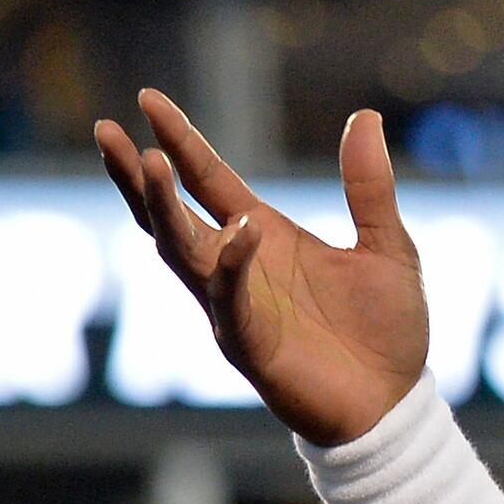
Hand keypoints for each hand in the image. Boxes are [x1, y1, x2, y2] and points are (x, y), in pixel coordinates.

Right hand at [94, 90, 427, 447]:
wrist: (396, 406)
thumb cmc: (386, 332)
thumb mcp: (388, 246)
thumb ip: (369, 186)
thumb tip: (367, 116)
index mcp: (261, 235)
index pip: (206, 178)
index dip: (178, 140)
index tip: (147, 97)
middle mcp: (236, 266)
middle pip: (169, 212)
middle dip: (136, 175)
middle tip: (107, 131)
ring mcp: (235, 306)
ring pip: (180, 252)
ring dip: (162, 209)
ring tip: (149, 163)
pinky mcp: (249, 346)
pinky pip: (228, 300)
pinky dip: (231, 265)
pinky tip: (241, 229)